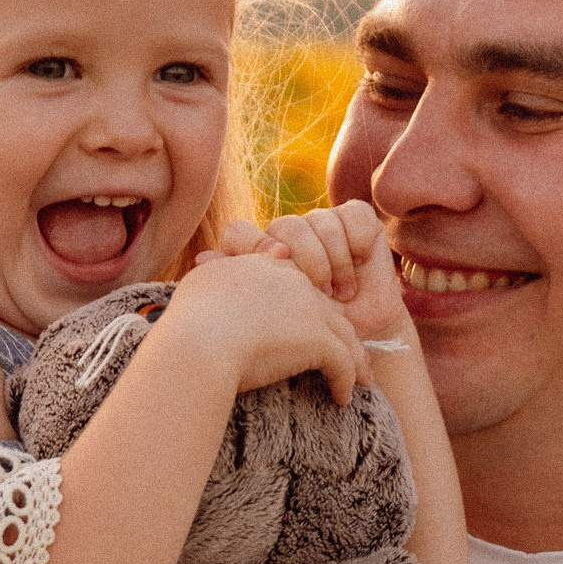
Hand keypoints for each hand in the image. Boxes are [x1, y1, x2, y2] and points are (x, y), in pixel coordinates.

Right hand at [160, 249, 371, 403]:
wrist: (195, 346)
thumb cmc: (187, 325)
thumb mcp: (198, 286)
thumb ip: (216, 276)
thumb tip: (214, 268)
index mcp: (262, 268)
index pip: (296, 284)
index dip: (306, 306)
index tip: (309, 325)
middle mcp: (290, 280)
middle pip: (326, 308)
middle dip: (338, 331)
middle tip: (347, 354)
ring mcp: (308, 308)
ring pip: (343, 334)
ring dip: (353, 359)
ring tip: (359, 380)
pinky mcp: (318, 340)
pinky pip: (343, 363)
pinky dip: (346, 382)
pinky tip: (342, 398)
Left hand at [217, 202, 408, 344]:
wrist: (361, 346)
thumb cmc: (312, 340)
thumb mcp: (271, 322)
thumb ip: (238, 288)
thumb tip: (201, 259)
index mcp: (260, 258)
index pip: (241, 232)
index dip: (255, 246)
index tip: (277, 273)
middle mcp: (288, 239)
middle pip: (285, 226)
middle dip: (306, 263)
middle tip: (319, 295)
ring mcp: (322, 229)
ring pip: (320, 221)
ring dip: (333, 261)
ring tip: (341, 294)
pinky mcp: (359, 225)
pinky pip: (353, 218)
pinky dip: (356, 244)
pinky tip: (359, 268)